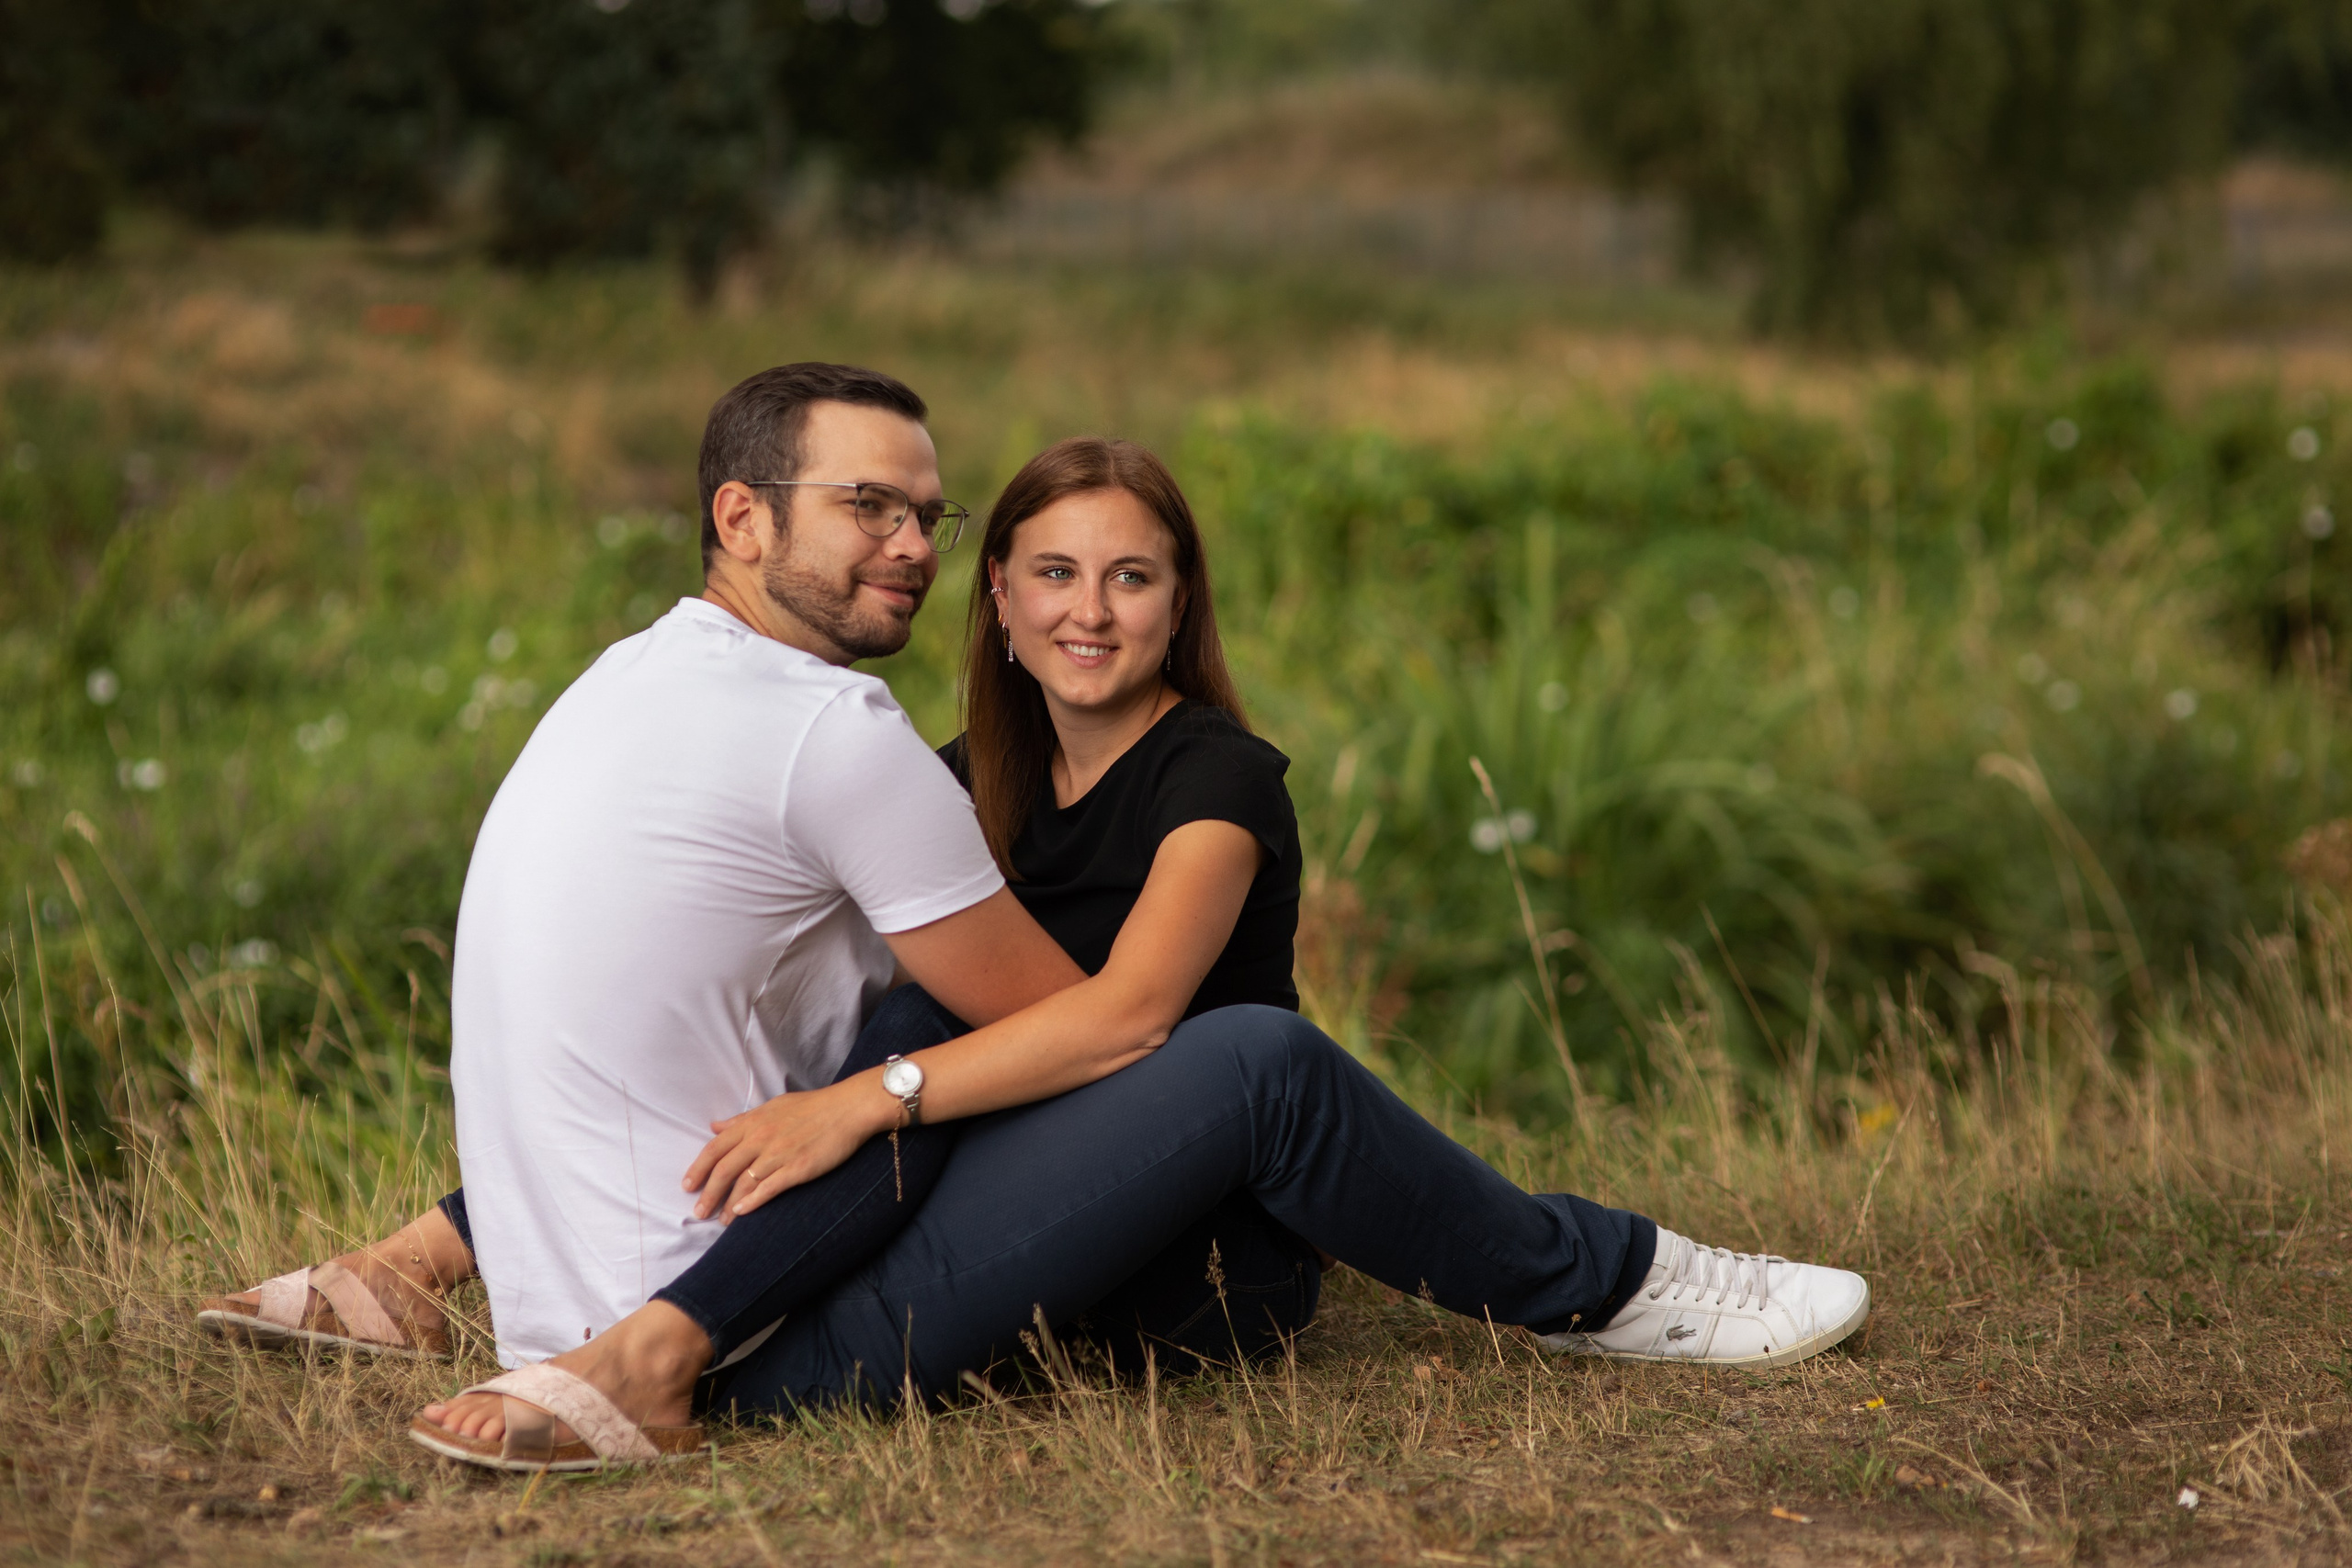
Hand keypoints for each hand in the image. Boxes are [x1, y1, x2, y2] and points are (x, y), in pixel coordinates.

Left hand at [681, 1078, 891, 1220]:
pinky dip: (753, 1201)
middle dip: (708, 1193)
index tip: (687, 1186)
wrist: (848, 1108)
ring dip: (729, 1205)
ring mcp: (779, 1154)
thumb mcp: (773, 1106)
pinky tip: (743, 1213)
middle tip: (699, 1212)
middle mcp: (761, 1138)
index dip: (698, 1168)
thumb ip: (742, 1119)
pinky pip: (769, 1188)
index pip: (715, 1148)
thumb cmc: (812, 1106)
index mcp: (753, 1123)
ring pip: (744, 1183)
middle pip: (724, 1169)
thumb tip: (715, 1126)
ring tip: (721, 1221)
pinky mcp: (798, 1168)